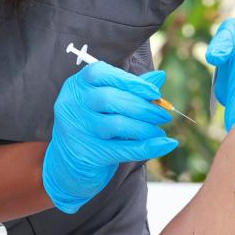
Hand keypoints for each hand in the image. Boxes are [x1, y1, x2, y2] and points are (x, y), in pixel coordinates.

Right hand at [43, 62, 177, 213]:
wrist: (69, 160)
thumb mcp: (107, 100)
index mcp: (77, 84)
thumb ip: (131, 87)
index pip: (101, 74)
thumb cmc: (94, 121)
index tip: (155, 93)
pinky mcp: (86, 153)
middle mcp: (72, 104)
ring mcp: (76, 129)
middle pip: (110, 99)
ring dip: (145, 128)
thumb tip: (161, 76)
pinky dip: (148, 147)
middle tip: (164, 115)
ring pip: (116, 124)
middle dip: (143, 107)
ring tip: (159, 131)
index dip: (131, 81)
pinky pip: (122, 149)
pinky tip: (165, 144)